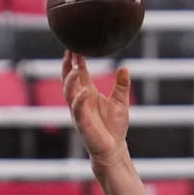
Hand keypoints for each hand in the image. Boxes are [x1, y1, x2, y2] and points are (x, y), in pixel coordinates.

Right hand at [62, 50, 131, 165]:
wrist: (113, 149)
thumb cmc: (114, 126)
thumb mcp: (120, 102)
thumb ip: (121, 85)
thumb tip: (125, 67)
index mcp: (88, 93)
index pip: (78, 73)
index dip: (75, 60)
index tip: (76, 45)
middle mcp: (80, 100)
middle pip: (69, 80)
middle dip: (68, 65)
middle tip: (70, 50)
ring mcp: (79, 112)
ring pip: (69, 93)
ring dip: (70, 80)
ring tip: (74, 67)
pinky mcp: (82, 124)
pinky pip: (78, 110)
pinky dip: (80, 101)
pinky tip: (84, 92)